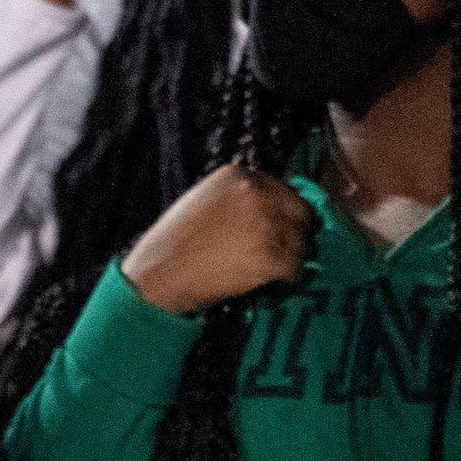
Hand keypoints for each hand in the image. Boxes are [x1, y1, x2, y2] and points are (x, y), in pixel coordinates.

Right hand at [120, 163, 318, 313]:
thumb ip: (238, 197)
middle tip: (291, 251)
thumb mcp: (204, 199)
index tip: (289, 226)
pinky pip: (297, 269)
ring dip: (294, 259)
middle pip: (302, 213)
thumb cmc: (174, 243)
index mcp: (240, 175)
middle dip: (298, 233)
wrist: (158, 275)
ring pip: (302, 243)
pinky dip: (291, 281)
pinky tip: (277, 286)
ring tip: (278, 272)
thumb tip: (271, 208)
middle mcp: (257, 195)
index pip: (286, 189)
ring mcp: (266, 225)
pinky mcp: (270, 257)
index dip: (288, 212)